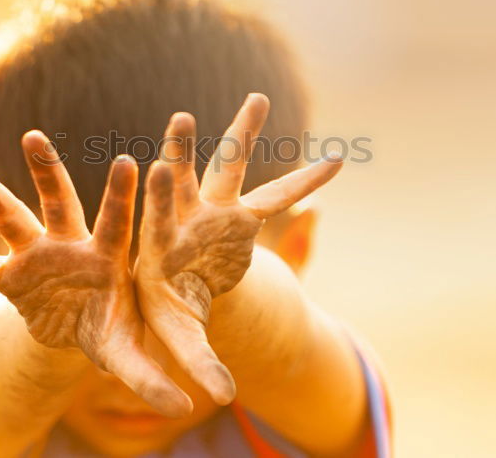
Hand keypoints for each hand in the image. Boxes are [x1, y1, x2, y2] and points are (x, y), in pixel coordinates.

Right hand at [0, 131, 191, 416]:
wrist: (87, 327)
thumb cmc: (115, 328)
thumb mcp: (128, 354)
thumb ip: (150, 376)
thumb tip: (186, 408)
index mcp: (107, 257)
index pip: (117, 222)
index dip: (122, 195)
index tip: (131, 161)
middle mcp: (70, 245)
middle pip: (58, 202)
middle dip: (45, 171)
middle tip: (33, 136)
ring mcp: (36, 256)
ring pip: (10, 217)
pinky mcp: (11, 276)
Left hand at [134, 93, 343, 403]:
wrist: (178, 293)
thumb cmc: (167, 314)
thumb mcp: (180, 340)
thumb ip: (196, 363)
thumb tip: (221, 396)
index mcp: (163, 242)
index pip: (158, 213)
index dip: (159, 192)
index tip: (153, 165)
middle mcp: (189, 217)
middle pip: (184, 176)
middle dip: (182, 148)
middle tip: (180, 116)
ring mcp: (217, 211)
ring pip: (230, 167)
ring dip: (243, 135)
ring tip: (257, 99)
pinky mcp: (243, 217)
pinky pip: (280, 196)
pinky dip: (308, 183)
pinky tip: (341, 161)